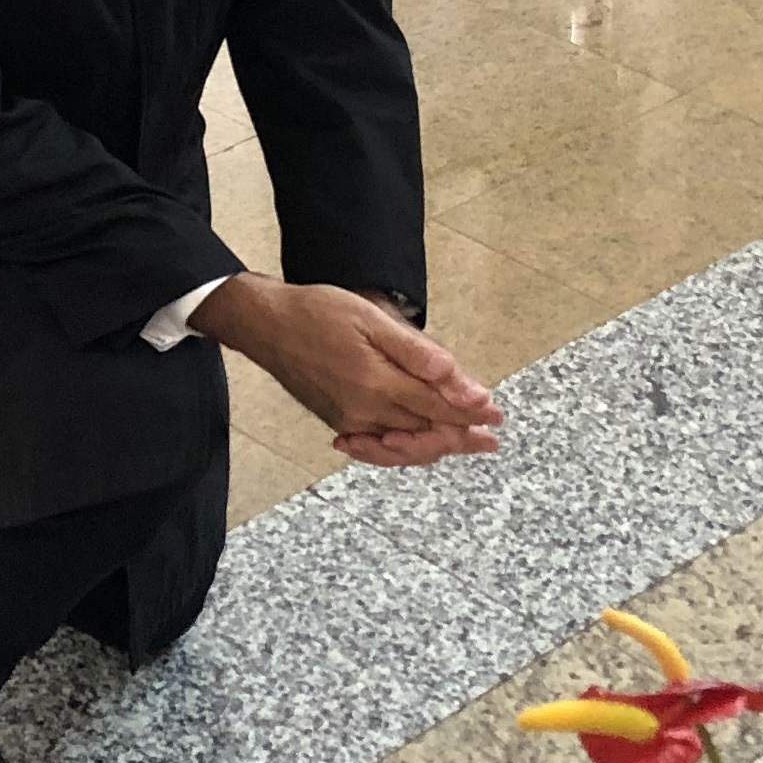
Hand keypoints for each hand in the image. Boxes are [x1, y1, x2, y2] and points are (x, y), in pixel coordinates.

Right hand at [198, 275, 498, 465]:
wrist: (266, 325)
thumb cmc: (317, 313)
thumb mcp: (372, 320)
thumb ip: (418, 354)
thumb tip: (459, 381)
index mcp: (378, 385)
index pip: (438, 407)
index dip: (471, 412)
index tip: (496, 415)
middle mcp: (365, 412)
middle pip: (425, 432)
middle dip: (460, 436)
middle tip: (490, 439)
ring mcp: (349, 421)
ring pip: (403, 444)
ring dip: (434, 446)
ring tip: (462, 445)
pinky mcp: (337, 421)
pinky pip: (378, 445)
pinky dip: (401, 449)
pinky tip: (411, 445)